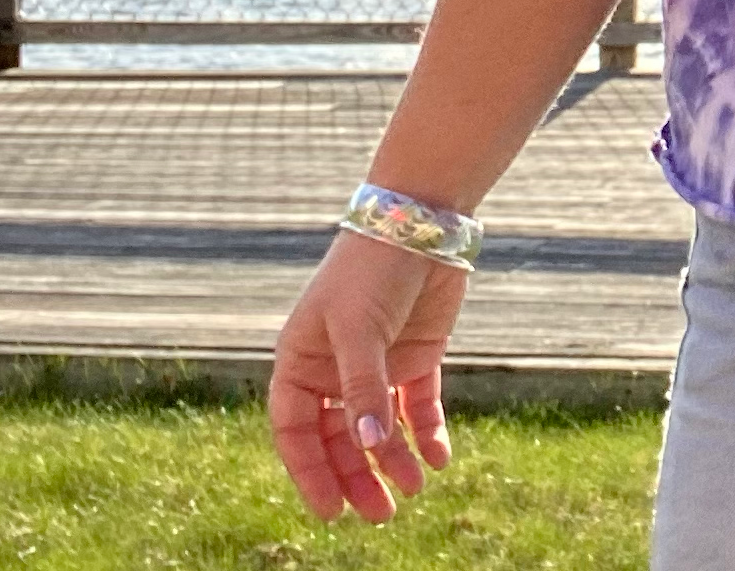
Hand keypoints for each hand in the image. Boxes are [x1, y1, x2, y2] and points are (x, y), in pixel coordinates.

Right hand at [267, 230, 465, 521]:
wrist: (421, 221)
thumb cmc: (371, 270)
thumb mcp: (359, 331)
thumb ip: (363, 390)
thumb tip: (369, 448)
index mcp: (300, 361)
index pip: (296, 431)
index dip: (310, 472)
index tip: (330, 512)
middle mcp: (334, 369)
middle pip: (340, 439)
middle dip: (357, 476)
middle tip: (380, 514)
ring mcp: (376, 364)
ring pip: (379, 429)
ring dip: (393, 461)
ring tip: (412, 489)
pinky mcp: (415, 356)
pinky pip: (417, 407)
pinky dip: (426, 433)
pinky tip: (438, 459)